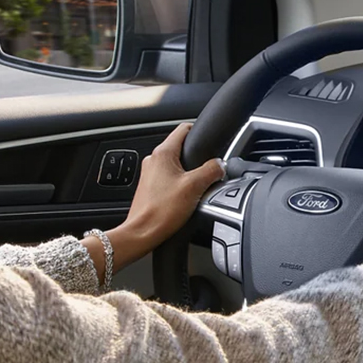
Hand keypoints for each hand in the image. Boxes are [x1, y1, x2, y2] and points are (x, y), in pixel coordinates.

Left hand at [95, 123, 223, 271]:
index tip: (211, 141)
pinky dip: (181, 184)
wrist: (142, 233)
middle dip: (198, 159)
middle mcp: (153, 160)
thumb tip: (220, 164)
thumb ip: (211, 170)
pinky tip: (187, 198)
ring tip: (197, 189)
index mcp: (162, 153)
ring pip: (176, 166)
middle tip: (209, 172)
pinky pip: (170, 179)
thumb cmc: (161, 211)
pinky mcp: (150, 188)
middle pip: (182, 149)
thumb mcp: (194, 187)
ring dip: (189, 174)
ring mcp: (150, 174)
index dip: (200, 132)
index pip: (184, 129)